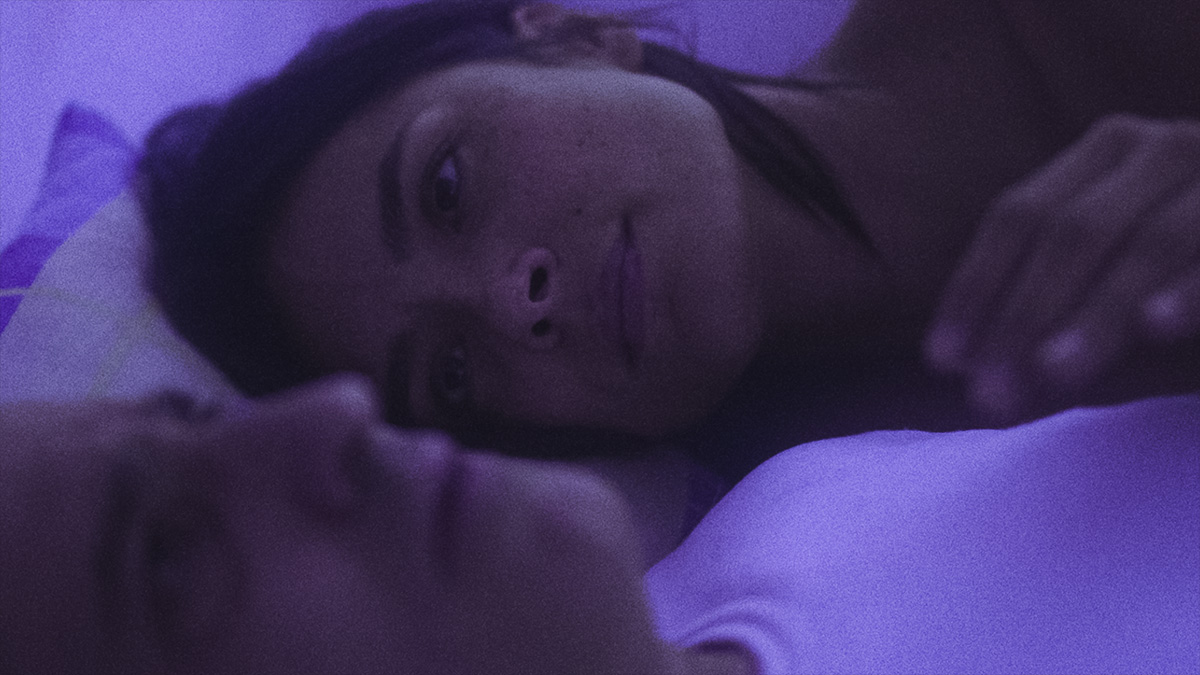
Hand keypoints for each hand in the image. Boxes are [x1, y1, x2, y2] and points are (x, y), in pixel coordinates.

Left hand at [925, 114, 1199, 420]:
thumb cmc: (1188, 283)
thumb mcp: (1114, 305)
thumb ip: (1056, 337)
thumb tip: (989, 401)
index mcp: (1105, 154)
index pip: (1016, 216)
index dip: (975, 288)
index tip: (942, 362)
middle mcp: (1163, 147)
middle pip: (1070, 231)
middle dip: (1023, 316)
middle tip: (989, 396)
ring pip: (1145, 241)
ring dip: (1095, 314)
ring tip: (1050, 374)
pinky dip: (1192, 289)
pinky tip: (1158, 328)